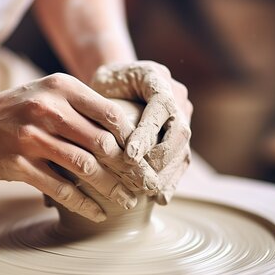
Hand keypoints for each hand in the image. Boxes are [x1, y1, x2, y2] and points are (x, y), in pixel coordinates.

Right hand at [0, 73, 138, 221]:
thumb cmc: (14, 110)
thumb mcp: (47, 94)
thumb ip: (81, 108)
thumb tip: (123, 136)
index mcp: (62, 88)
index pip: (111, 114)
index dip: (134, 139)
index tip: (145, 158)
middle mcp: (49, 109)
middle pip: (104, 143)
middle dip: (130, 168)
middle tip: (145, 184)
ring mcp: (32, 137)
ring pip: (86, 167)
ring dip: (112, 188)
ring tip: (127, 201)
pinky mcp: (18, 164)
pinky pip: (60, 188)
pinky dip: (84, 204)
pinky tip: (98, 213)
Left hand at [91, 61, 192, 203]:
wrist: (117, 79)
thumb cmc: (102, 84)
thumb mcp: (98, 86)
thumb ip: (100, 106)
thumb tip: (91, 137)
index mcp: (156, 76)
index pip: (160, 107)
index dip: (147, 133)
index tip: (130, 156)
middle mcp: (176, 94)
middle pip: (179, 131)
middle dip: (160, 159)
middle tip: (142, 181)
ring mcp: (182, 114)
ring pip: (183, 148)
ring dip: (167, 174)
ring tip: (151, 193)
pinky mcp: (180, 133)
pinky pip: (181, 158)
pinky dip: (171, 178)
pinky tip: (161, 198)